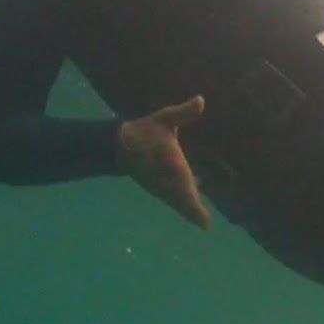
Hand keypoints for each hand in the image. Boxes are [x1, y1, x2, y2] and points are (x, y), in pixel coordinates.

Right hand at [117, 96, 211, 229]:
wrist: (119, 144)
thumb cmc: (145, 130)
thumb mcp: (165, 119)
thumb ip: (184, 113)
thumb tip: (201, 100)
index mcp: (171, 164)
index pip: (184, 184)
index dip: (192, 202)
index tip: (201, 216)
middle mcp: (166, 180)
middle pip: (180, 199)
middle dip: (192, 211)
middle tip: (204, 224)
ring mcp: (160, 186)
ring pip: (176, 202)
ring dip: (188, 211)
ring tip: (202, 222)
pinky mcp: (157, 188)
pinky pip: (172, 199)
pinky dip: (183, 206)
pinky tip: (193, 209)